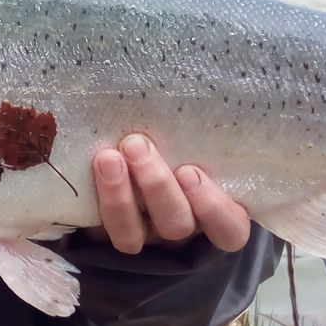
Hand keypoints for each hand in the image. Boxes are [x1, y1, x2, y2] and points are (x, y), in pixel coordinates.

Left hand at [89, 134, 251, 254]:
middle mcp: (178, 224)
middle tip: (137, 145)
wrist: (124, 143)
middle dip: (156, 186)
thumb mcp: (194, 132)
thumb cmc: (174, 132)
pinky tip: (94, 168)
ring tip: (108, 157)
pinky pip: (102, 232)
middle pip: (177, 224)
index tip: (190, 172)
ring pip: (135, 237)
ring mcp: (141, 232)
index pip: (230, 228)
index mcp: (211, 208)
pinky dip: (100, 202)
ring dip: (120, 198)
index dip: (214, 209)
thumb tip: (210, 88)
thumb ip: (201, 128)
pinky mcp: (108, 228)